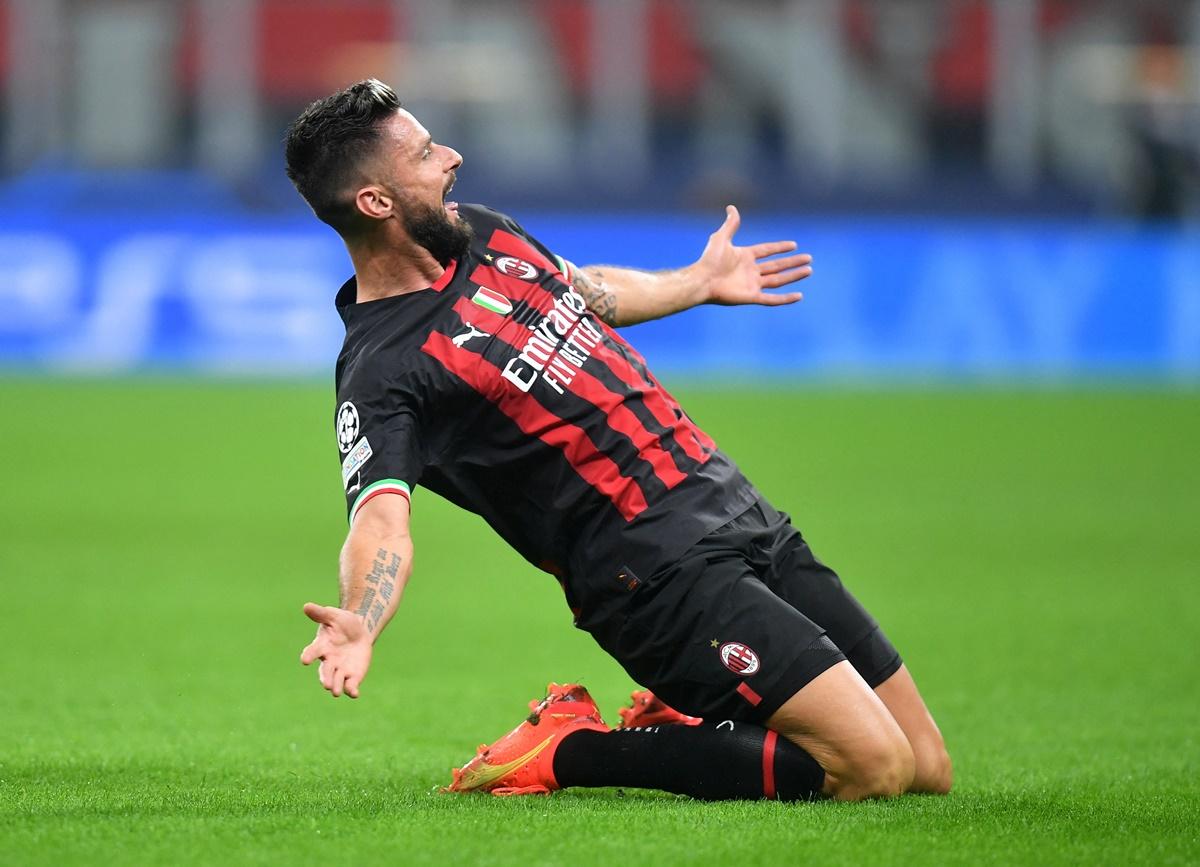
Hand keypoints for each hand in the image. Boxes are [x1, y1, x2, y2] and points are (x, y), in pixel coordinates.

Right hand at [299, 602, 372, 697]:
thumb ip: (320, 613)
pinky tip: (355, 693)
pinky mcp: (353, 675)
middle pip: (325, 671)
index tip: (305, 660)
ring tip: (335, 692)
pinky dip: (352, 690)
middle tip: (326, 685)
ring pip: (336, 681)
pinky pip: (351, 685)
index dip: (308, 655)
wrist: (359, 630)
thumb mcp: (332, 615)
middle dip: (325, 678)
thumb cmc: (342, 622)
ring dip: (336, 686)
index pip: (313, 651)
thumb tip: (306, 606)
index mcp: (322, 646)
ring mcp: (340, 670)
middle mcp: (329, 661)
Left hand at [695, 205, 811, 306]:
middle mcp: (750, 271)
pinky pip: (772, 299)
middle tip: (809, 258)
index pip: (767, 251)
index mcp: (745, 256)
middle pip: (777, 266)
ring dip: (793, 276)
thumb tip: (731, 207)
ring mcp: (752, 284)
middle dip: (793, 262)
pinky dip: (785, 299)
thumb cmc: (709, 260)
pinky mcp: (751, 297)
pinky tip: (799, 296)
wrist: (702, 280)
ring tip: (808, 270)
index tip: (794, 245)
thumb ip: (730, 224)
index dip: (780, 247)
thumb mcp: (721, 238)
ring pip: (778, 280)